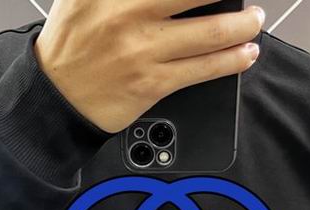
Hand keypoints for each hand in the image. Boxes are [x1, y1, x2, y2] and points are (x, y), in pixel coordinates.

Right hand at [34, 0, 264, 131]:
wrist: (56, 97)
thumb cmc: (72, 43)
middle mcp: (128, 12)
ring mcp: (143, 50)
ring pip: (211, 32)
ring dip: (242, 25)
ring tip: (253, 21)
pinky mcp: (153, 83)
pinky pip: (203, 69)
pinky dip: (232, 60)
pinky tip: (245, 53)